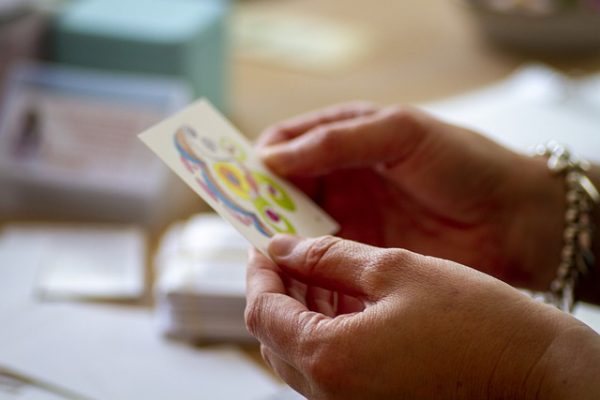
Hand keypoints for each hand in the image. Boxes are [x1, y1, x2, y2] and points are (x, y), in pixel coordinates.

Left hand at [245, 235, 599, 398]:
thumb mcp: (395, 270)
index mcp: (331, 358)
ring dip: (299, 311)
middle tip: (290, 255)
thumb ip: (329, 258)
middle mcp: (332, 394)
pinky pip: (328, 369)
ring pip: (299, 354)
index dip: (258, 274)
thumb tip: (285, 248)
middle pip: (274, 337)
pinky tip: (343, 301)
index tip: (264, 247)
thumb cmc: (476, 322)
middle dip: (277, 291)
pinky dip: (324, 333)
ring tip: (319, 271)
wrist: (535, 374)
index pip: (262, 312)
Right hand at [257, 102, 564, 290]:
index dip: (261, 157)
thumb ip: (338, 139)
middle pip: (284, 188)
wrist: (516, 221)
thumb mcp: (402, 133)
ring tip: (261, 248)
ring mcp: (351, 217)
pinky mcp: (362, 253)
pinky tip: (290, 270)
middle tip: (243, 220)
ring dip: (275, 234)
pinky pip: (319, 257)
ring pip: (295, 224)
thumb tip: (271, 155)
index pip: (289, 142)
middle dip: (260, 201)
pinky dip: (300, 263)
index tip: (237, 176)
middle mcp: (343, 177)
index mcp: (349, 137)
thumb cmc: (465, 163)